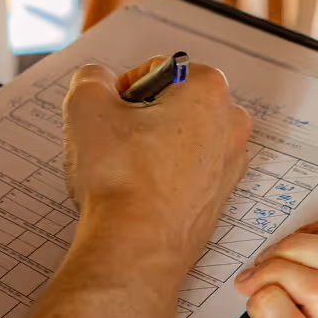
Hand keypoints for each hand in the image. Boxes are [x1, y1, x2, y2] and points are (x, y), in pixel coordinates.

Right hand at [61, 58, 250, 267]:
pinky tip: (139, 192)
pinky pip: (186, 173)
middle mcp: (230, 124)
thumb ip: (91, 78)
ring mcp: (230, 164)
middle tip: (116, 140)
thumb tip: (97, 81)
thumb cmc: (122, 179)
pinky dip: (163, 176)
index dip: (127, 88)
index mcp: (209, 91)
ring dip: (152, 147)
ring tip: (126, 169)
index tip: (115, 112)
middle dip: (143, 117)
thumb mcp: (87, 106)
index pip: (160, 70)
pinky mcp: (219, 197)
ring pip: (180, 139)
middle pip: (175, 104)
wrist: (137, 246)